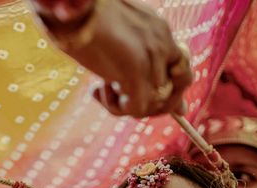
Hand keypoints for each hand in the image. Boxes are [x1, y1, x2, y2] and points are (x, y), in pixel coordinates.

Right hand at [31, 0, 191, 116]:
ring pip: (154, 104)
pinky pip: (138, 108)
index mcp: (160, 30)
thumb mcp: (117, 33)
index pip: (180, 68)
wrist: (75, 2)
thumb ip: (130, 53)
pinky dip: (117, 108)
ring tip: (101, 87)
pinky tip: (98, 90)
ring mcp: (152, 56)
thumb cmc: (86, 15)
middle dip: (147, 105)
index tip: (147, 97)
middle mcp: (163, 43)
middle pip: (172, 92)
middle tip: (114, 93)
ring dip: (126, 105)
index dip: (171, 90)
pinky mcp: (136, 68)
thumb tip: (128, 78)